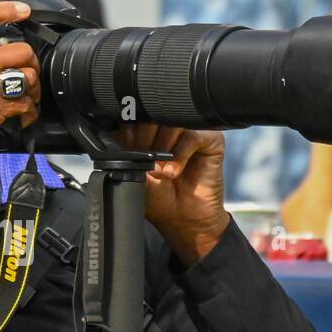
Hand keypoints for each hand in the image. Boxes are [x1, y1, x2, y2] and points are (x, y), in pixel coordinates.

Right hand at [0, 0, 41, 153]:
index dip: (4, 11)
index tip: (24, 10)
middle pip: (19, 51)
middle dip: (31, 62)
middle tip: (29, 71)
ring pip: (27, 77)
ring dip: (34, 89)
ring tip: (28, 96)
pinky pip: (24, 104)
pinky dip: (30, 112)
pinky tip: (24, 116)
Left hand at [115, 123, 229, 265]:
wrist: (184, 219)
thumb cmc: (160, 198)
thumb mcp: (134, 173)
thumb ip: (128, 150)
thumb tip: (121, 130)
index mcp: (148, 130)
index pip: (136, 114)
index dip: (129, 129)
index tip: (128, 149)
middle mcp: (169, 126)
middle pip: (153, 113)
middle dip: (145, 139)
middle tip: (146, 164)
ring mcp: (190, 131)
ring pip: (172, 121)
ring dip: (162, 148)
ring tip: (160, 172)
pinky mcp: (210, 139)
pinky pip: (193, 134)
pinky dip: (181, 153)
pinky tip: (175, 171)